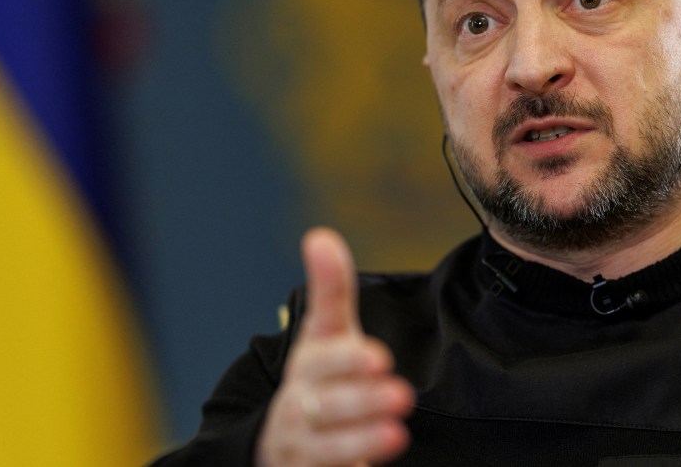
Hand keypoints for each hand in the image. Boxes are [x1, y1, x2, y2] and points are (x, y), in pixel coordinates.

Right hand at [257, 228, 415, 465]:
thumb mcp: (322, 337)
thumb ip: (329, 291)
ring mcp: (305, 450)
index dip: (347, 360)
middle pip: (325, 407)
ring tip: (395, 434)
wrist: (279, 444)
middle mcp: (300, 409)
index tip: (379, 356)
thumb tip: (321, 236)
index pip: (322, 362)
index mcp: (307, 368)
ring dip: (360, 441)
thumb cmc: (316, 380)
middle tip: (400, 395)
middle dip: (360, 402)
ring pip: (327, 449)